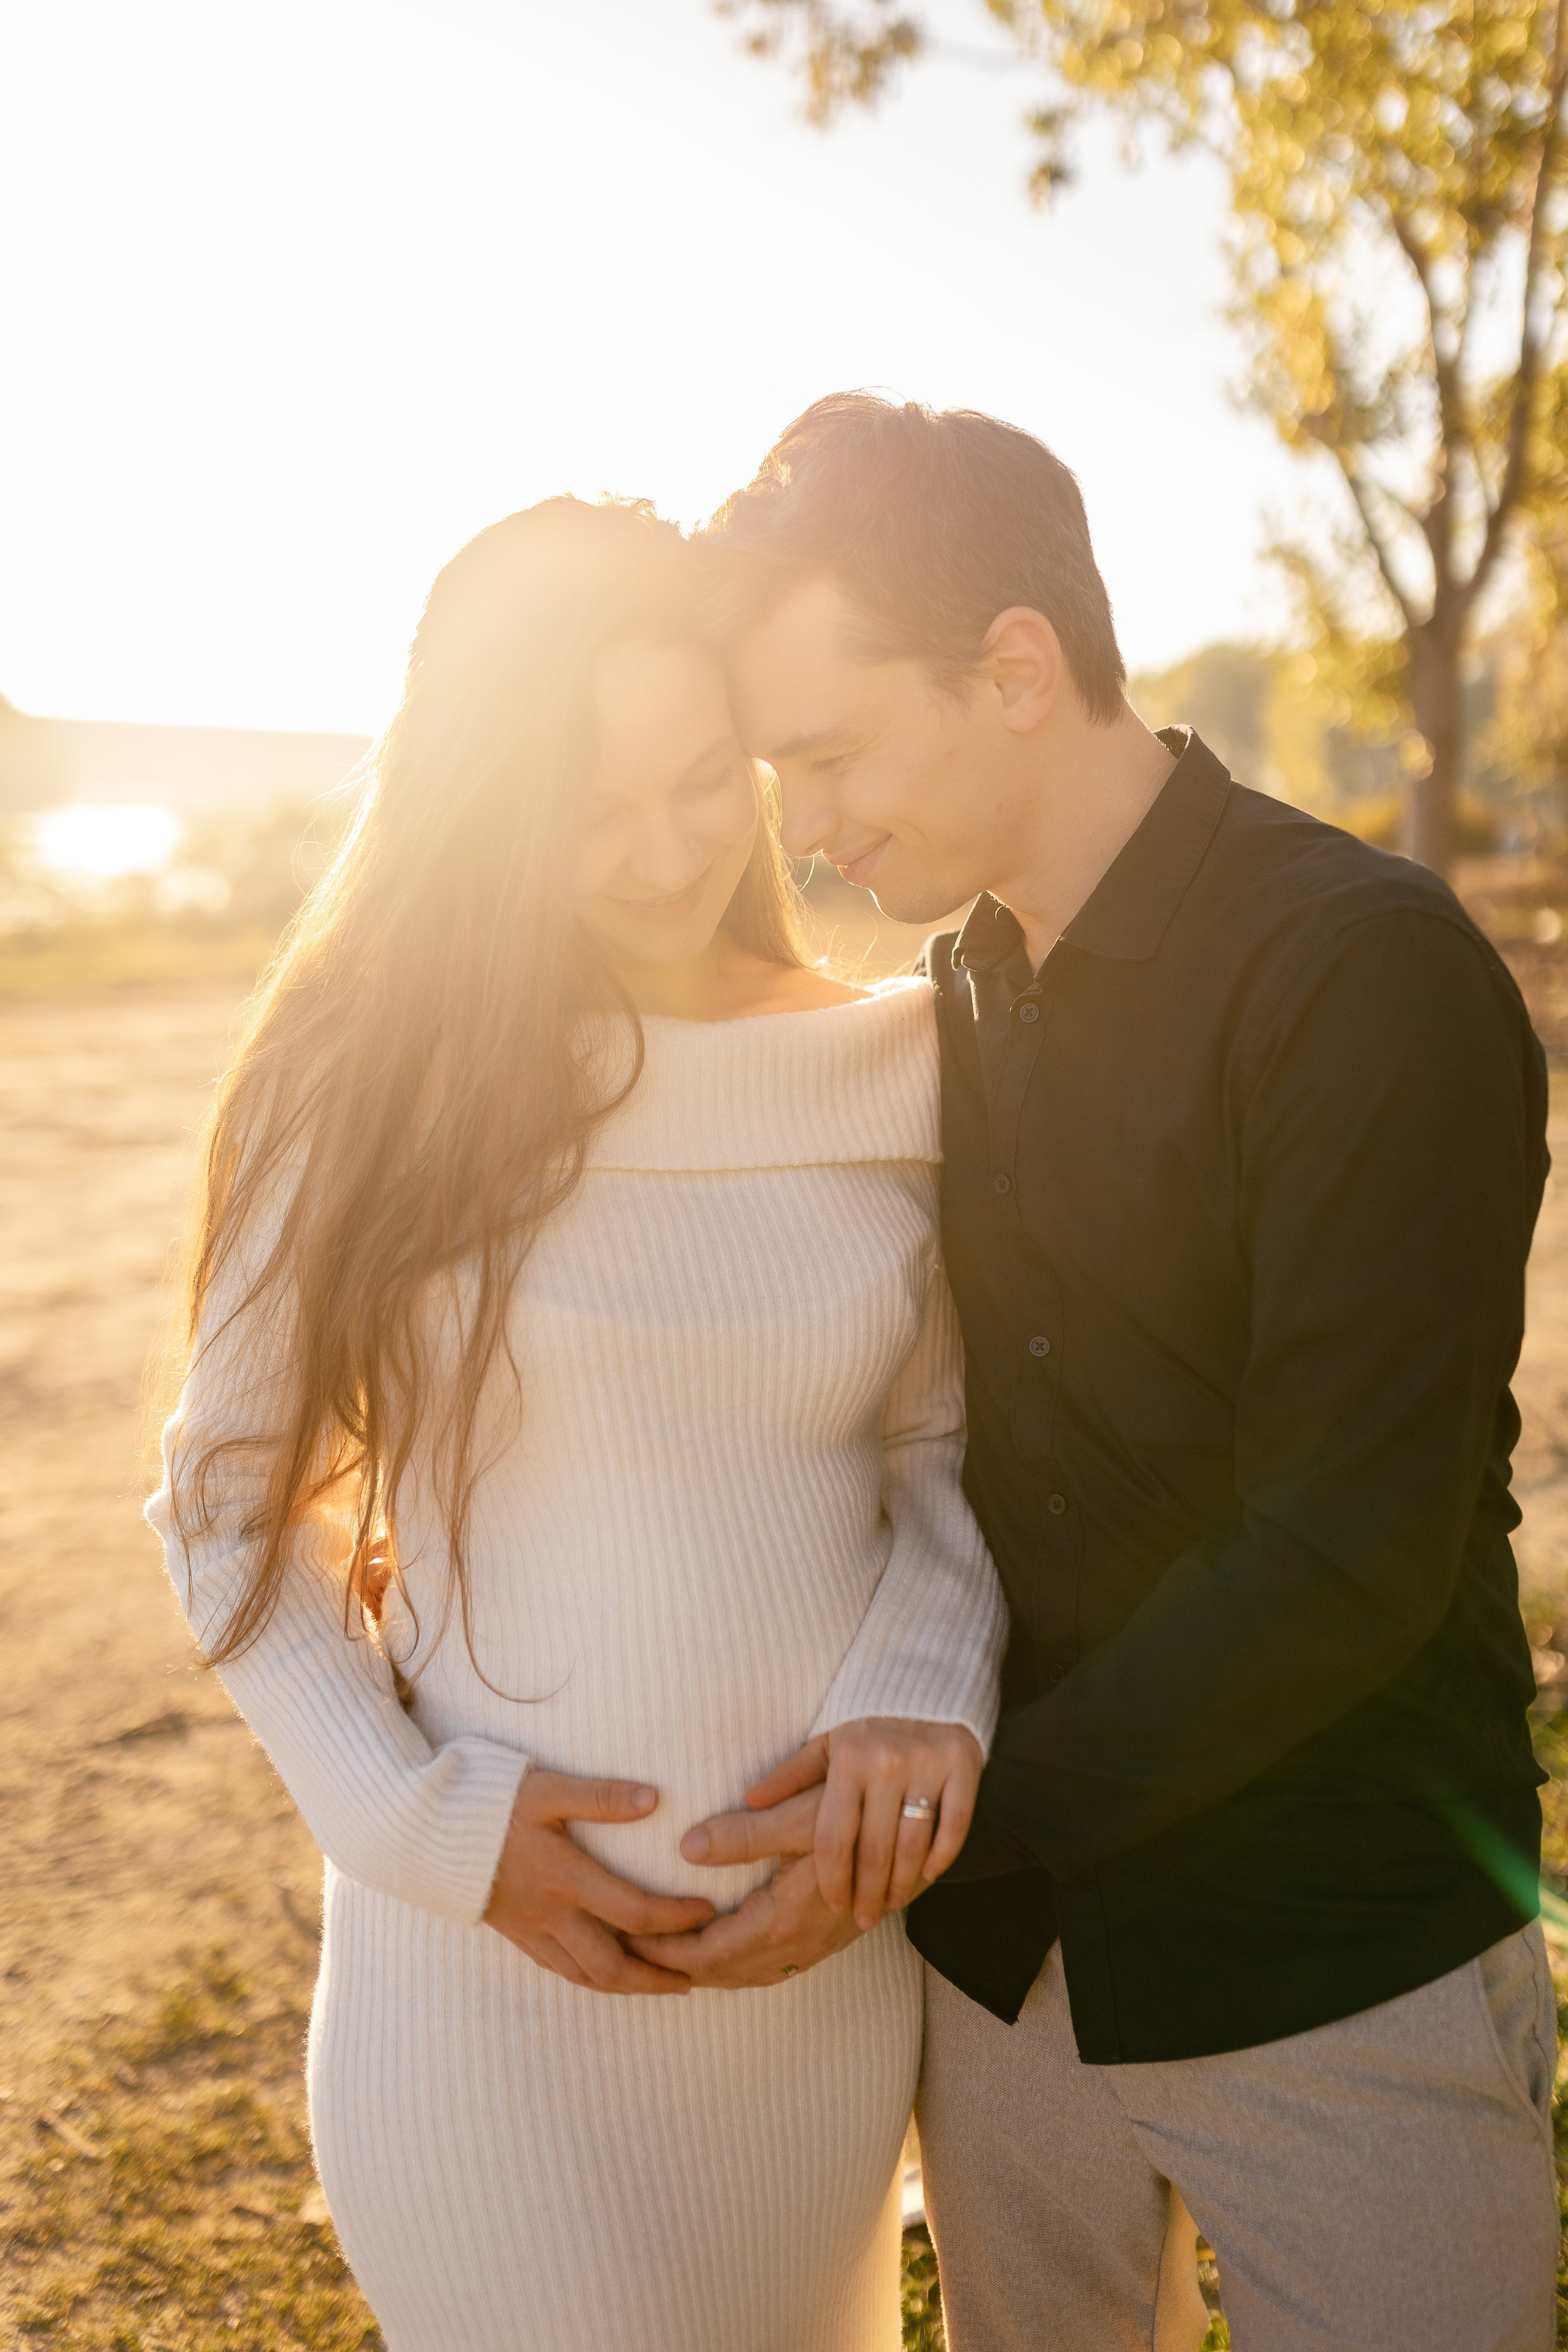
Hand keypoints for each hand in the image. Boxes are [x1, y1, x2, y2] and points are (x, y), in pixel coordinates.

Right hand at [483, 1769, 714, 1994]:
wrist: (428, 1834)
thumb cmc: (490, 1803)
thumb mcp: (546, 1790)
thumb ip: (600, 1797)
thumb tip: (654, 1799)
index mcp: (565, 1879)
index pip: (633, 1912)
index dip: (675, 1917)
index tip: (706, 1911)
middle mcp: (551, 1915)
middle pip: (613, 1966)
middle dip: (657, 1978)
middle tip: (694, 1977)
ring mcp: (532, 1931)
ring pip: (587, 1977)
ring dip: (628, 1986)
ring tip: (662, 1984)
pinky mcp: (518, 1935)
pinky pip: (561, 1970)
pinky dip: (592, 1979)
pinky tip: (609, 1975)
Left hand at [626, 1790, 862, 1986]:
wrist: (923, 1836)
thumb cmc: (864, 1814)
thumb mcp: (803, 1816)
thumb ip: (744, 1833)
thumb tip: (686, 1848)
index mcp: (783, 1923)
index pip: (705, 1953)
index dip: (661, 1947)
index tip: (623, 1932)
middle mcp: (798, 1947)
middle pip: (721, 1974)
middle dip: (673, 1965)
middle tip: (628, 1949)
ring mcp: (816, 1949)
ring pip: (747, 1976)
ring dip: (704, 1969)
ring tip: (664, 1952)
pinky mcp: (829, 1940)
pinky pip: (770, 1969)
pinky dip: (734, 1966)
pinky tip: (722, 1947)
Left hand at [746, 1717, 982, 1930]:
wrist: (929, 1681)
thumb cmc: (870, 1724)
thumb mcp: (827, 1742)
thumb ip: (790, 1775)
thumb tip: (751, 1799)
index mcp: (848, 1759)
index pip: (833, 1838)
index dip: (832, 1879)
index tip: (834, 1902)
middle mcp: (887, 1763)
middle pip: (873, 1851)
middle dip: (866, 1894)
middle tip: (863, 1918)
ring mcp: (928, 1765)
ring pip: (913, 1847)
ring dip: (902, 1886)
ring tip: (890, 1906)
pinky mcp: (963, 1766)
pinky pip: (953, 1827)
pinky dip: (940, 1858)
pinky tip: (927, 1877)